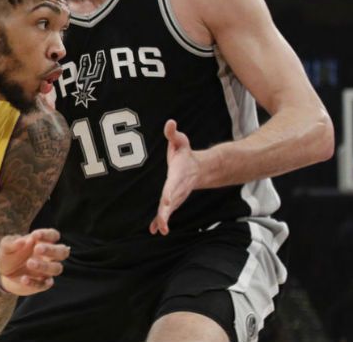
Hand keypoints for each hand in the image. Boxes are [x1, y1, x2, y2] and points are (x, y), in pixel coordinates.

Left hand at [0, 228, 69, 295]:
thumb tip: (22, 241)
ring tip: (29, 263)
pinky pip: (44, 284)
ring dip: (45, 266)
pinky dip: (35, 282)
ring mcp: (47, 271)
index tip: (35, 234)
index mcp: (43, 242)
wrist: (4, 274)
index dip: (47, 234)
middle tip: (37, 248)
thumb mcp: (5, 247)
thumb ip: (11, 243)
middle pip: (62, 252)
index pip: (54, 235)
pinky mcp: (42, 284)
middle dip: (52, 250)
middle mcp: (49, 256)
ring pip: (57, 269)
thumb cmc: (8, 254)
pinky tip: (24, 279)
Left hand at [149, 119, 200, 235]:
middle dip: (167, 213)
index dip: (170, 193)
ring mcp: (176, 196)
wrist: (198, 169)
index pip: (173, 185)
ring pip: (169, 210)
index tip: (167, 202)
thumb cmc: (185, 155)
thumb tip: (170, 122)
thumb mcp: (180, 142)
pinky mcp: (172, 200)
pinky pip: (166, 212)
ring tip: (160, 230)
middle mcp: (178, 189)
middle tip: (163, 224)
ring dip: (164, 220)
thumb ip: (173, 134)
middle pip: (172, 202)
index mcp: (178, 176)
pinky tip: (154, 230)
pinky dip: (160, 221)